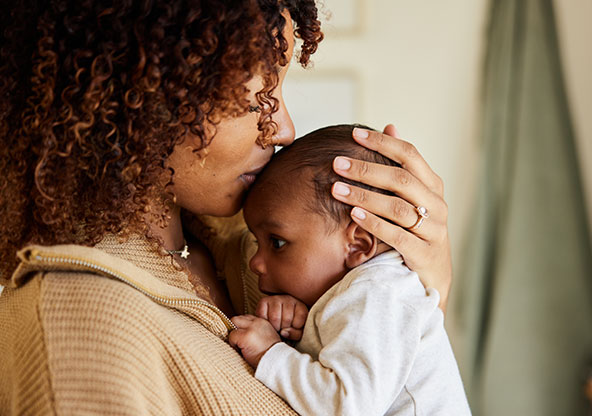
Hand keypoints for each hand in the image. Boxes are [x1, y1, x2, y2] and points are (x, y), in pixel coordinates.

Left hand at [229, 315, 280, 367]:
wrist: (276, 363)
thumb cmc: (271, 354)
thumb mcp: (267, 337)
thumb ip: (257, 331)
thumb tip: (243, 331)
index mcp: (263, 322)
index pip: (246, 318)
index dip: (242, 327)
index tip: (244, 337)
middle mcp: (257, 322)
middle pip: (238, 318)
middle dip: (235, 328)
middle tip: (239, 341)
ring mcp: (251, 328)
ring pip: (233, 323)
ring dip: (234, 335)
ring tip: (240, 346)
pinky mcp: (245, 336)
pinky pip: (232, 336)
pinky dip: (233, 344)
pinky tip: (241, 351)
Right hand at [256, 295, 307, 340]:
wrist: (277, 318)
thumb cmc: (290, 326)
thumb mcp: (298, 332)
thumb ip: (296, 334)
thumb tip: (283, 332)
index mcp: (300, 306)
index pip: (299, 321)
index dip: (295, 329)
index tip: (292, 328)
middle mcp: (289, 299)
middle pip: (286, 319)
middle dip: (283, 329)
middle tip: (282, 328)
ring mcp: (275, 298)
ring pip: (275, 318)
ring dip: (274, 327)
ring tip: (276, 326)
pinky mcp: (264, 301)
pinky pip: (263, 315)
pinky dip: (265, 322)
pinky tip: (268, 322)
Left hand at [331, 124, 451, 312]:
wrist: (432, 277)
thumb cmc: (416, 230)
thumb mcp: (413, 197)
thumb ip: (402, 166)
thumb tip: (390, 126)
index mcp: (433, 186)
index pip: (410, 155)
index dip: (383, 142)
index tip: (354, 133)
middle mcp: (437, 205)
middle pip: (401, 179)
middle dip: (366, 169)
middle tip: (337, 163)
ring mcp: (433, 230)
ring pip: (398, 207)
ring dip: (364, 196)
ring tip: (336, 189)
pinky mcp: (424, 254)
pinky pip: (397, 235)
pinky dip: (374, 223)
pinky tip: (353, 214)